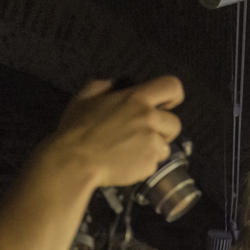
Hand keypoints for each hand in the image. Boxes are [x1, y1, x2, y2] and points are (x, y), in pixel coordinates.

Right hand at [44, 76, 185, 189]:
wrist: (74, 162)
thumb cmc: (76, 129)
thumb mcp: (86, 96)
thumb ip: (106, 86)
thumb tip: (117, 85)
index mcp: (136, 98)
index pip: (172, 86)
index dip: (173, 95)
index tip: (167, 104)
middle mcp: (149, 118)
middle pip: (175, 123)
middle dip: (162, 129)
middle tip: (141, 134)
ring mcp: (151, 143)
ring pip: (166, 146)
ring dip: (154, 148)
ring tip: (131, 150)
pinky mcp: (150, 164)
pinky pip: (155, 163)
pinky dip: (144, 164)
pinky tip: (126, 162)